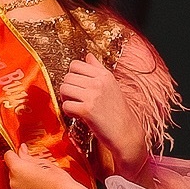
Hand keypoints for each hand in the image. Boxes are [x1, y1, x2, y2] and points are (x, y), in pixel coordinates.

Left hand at [5, 148, 81, 188]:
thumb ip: (28, 156)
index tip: (20, 154)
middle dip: (22, 170)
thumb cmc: (58, 182)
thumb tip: (22, 151)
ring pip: (18, 185)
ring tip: (41, 182)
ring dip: (26, 183)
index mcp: (18, 169)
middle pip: (13, 172)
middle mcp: (15, 183)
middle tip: (36, 169)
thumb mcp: (44, 163)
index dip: (15, 154)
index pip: (8, 156)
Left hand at [59, 56, 146, 170]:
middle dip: (67, 89)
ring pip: (64, 89)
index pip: (75, 64)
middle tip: (75, 99)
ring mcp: (93, 96)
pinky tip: (77, 116)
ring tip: (75, 106)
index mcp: (104, 75)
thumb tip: (88, 55)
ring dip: (66, 99)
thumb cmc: (116, 110)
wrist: (126, 133)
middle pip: (67, 77)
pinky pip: (66, 106)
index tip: (78, 87)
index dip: (72, 76)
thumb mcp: (111, 85)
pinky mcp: (87, 110)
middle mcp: (99, 82)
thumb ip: (98, 69)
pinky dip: (68, 112)